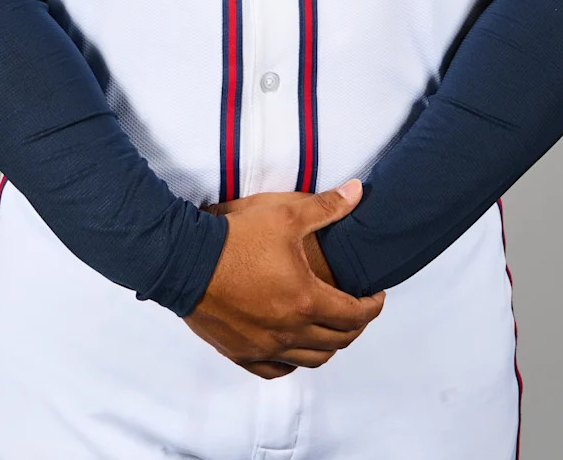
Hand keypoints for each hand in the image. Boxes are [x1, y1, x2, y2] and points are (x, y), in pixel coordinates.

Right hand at [184, 179, 383, 379]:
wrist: (186, 261)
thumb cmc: (236, 237)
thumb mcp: (286, 214)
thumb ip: (326, 206)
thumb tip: (358, 191)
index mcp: (305, 300)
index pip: (354, 315)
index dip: (373, 307)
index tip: (376, 296)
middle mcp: (288, 331)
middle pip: (337, 342)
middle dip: (355, 326)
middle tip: (358, 309)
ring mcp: (264, 347)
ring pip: (310, 360)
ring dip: (328, 346)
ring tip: (331, 327)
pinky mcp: (240, 352)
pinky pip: (276, 370)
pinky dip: (292, 361)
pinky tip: (293, 348)